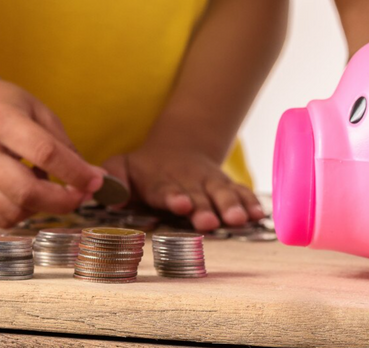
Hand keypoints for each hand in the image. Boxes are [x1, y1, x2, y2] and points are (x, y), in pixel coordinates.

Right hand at [0, 78, 102, 226]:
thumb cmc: (4, 107)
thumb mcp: (38, 111)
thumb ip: (65, 146)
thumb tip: (94, 179)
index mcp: (0, 122)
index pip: (45, 153)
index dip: (75, 172)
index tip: (97, 181)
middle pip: (27, 191)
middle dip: (63, 201)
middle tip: (82, 195)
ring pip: (16, 211)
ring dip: (41, 206)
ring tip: (42, 181)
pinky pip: (2, 218)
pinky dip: (22, 211)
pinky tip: (22, 189)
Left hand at [103, 144, 264, 231]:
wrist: (178, 147)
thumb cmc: (144, 169)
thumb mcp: (123, 166)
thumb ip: (114, 177)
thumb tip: (110, 196)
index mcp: (161, 182)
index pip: (167, 190)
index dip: (174, 197)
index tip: (180, 204)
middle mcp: (189, 183)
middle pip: (198, 196)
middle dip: (205, 209)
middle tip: (210, 222)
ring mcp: (210, 184)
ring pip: (222, 194)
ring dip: (231, 207)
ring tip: (239, 219)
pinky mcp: (227, 186)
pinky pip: (240, 192)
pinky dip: (250, 203)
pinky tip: (259, 215)